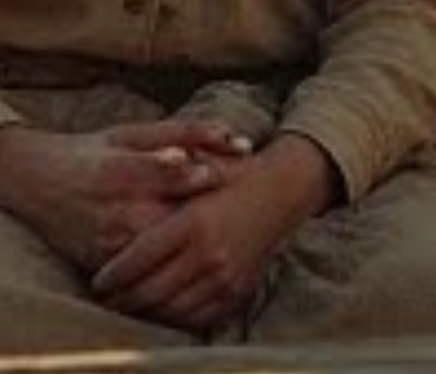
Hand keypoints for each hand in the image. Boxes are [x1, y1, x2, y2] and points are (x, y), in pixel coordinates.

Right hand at [0, 119, 248, 272]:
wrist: (38, 182)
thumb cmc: (100, 150)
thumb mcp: (139, 131)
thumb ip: (189, 132)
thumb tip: (239, 139)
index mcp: (122, 170)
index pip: (173, 175)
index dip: (206, 175)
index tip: (235, 171)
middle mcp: (113, 209)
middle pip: (174, 218)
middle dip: (210, 212)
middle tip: (243, 205)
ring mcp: (107, 241)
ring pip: (164, 248)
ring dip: (196, 238)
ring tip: (226, 226)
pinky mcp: (102, 262)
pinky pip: (145, 267)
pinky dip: (172, 258)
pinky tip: (198, 247)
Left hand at [92, 133, 337, 335]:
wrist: (286, 189)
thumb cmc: (238, 174)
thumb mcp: (203, 169)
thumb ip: (169, 178)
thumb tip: (132, 187)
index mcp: (194, 222)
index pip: (138, 260)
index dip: (111, 275)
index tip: (98, 280)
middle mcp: (208, 253)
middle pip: (147, 292)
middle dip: (121, 300)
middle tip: (106, 299)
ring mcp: (224, 276)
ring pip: (168, 311)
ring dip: (145, 312)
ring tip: (131, 305)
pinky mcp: (237, 291)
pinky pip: (196, 318)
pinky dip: (175, 317)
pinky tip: (164, 307)